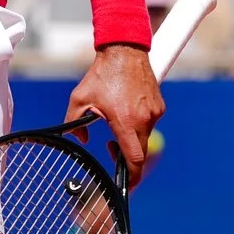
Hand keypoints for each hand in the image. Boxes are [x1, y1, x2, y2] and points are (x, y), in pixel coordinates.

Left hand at [65, 43, 161, 189]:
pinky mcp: (159, 106)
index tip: (124, 183)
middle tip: (110, 151)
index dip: (130, 176)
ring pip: (145, 137)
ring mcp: (155, 113)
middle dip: (127, 158)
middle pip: (139, 152)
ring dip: (131, 138)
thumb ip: (73, 123)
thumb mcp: (79, 99)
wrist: (125, 50)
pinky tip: (126, 111)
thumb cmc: (101, 74)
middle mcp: (144, 119)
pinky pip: (150, 123)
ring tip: (115, 121)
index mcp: (126, 121)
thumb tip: (78, 140)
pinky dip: (139, 125)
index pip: (133, 158)